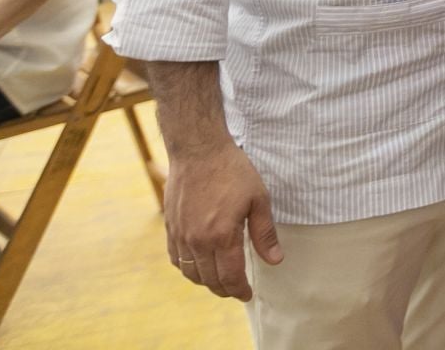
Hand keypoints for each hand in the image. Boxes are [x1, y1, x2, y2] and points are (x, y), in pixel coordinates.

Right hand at [163, 140, 282, 300]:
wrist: (199, 150)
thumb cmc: (232, 171)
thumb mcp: (258, 199)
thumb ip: (265, 233)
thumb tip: (274, 260)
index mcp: (222, 236)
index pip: (230, 277)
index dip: (239, 290)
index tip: (247, 294)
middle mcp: (198, 241)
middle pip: (210, 280)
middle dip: (225, 290)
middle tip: (237, 291)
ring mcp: (181, 236)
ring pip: (191, 273)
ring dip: (206, 282)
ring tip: (220, 281)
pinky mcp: (170, 228)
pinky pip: (176, 259)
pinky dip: (188, 269)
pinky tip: (199, 266)